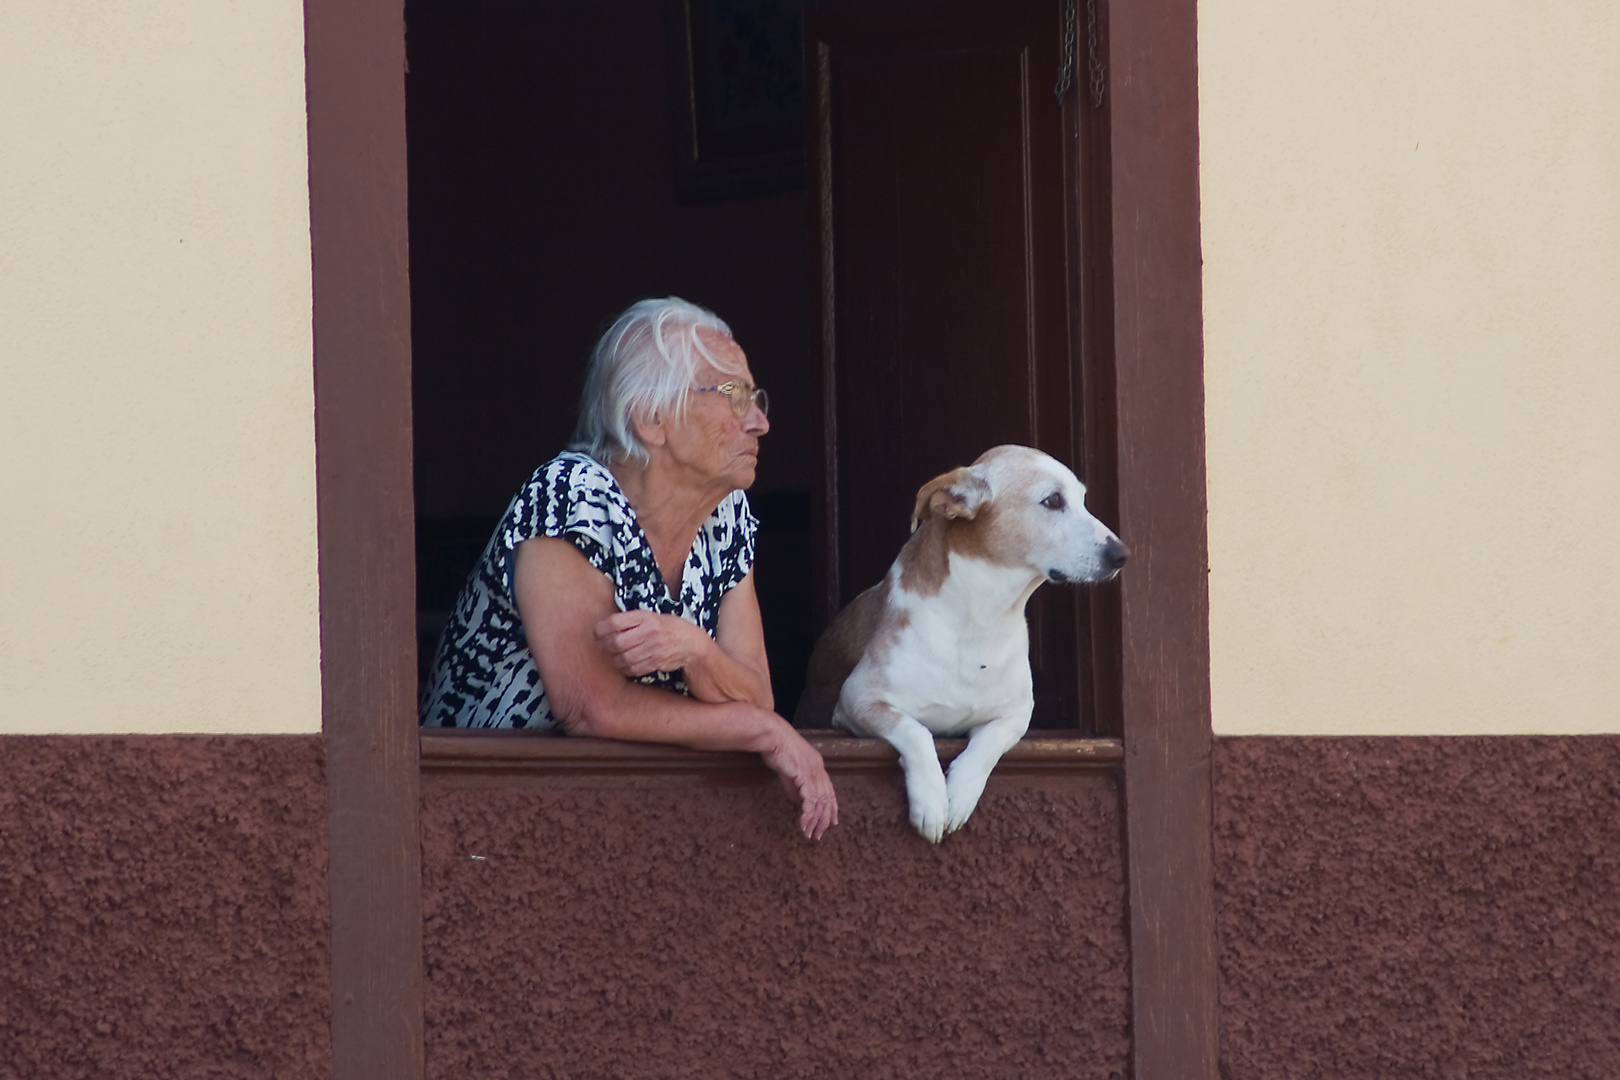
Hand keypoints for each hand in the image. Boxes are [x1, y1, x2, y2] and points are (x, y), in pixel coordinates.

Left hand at [594, 610, 710, 676]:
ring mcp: (653, 649)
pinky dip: (624, 668)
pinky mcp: (655, 662)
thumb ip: (632, 620)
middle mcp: (649, 632)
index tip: (597, 633)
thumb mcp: (652, 616)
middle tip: (601, 647)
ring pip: (623, 657)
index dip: (601, 629)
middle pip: (617, 642)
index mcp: (646, 617)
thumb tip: (605, 627)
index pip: (615, 622)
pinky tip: (623, 664)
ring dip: (613, 659)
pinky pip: (632, 668)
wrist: (692, 644)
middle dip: (605, 646)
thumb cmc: (669, 628)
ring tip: (611, 656)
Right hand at [759, 722, 838, 839]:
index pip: (829, 791)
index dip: (832, 808)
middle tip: (818, 835)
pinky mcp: (804, 776)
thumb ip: (794, 786)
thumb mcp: (788, 770)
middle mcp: (819, 770)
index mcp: (817, 766)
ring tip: (810, 834)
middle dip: (824, 820)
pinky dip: (808, 815)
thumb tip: (798, 801)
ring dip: (815, 821)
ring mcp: (813, 773)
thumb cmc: (776, 748)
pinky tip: (803, 824)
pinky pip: (810, 801)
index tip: (832, 822)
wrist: (772, 735)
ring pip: (820, 803)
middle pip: (827, 800)